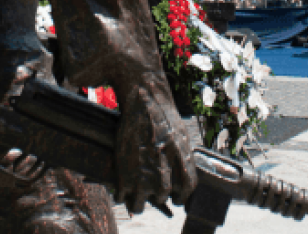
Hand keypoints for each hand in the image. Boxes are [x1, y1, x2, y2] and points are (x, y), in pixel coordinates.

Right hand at [114, 74, 195, 212]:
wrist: (146, 103)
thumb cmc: (164, 118)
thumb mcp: (181, 139)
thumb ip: (182, 161)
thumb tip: (181, 176)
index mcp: (182, 165)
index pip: (186, 191)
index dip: (180, 197)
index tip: (175, 197)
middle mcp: (164, 173)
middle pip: (162, 197)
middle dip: (157, 197)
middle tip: (151, 193)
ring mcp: (143, 176)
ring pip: (139, 205)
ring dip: (137, 204)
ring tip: (134, 201)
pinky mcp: (124, 174)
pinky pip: (122, 196)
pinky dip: (121, 196)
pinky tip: (122, 191)